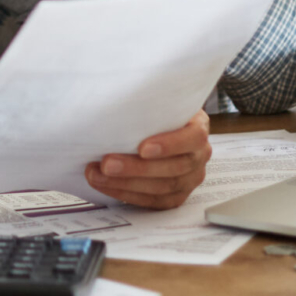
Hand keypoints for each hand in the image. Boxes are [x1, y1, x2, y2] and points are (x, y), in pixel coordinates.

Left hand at [84, 110, 212, 209]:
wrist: (159, 127)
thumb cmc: (156, 112)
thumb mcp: (158, 100)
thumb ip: (146, 100)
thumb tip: (114, 94)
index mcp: (198, 127)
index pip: (193, 137)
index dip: (169, 145)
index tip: (142, 148)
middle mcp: (199, 155)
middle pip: (174, 168)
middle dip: (136, 168)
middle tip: (106, 164)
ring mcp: (190, 179)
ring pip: (162, 188)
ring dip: (125, 183)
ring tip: (97, 175)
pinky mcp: (176, 196)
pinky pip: (153, 202)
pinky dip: (126, 194)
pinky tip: (105, 185)